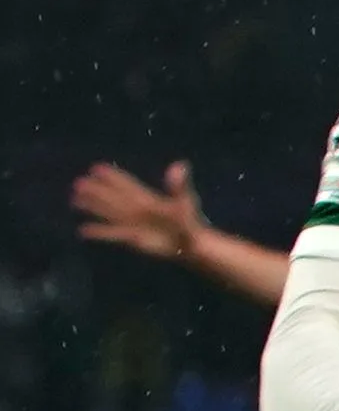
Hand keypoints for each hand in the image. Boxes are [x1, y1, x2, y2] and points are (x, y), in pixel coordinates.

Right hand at [72, 159, 203, 262]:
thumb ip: (178, 185)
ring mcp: (132, 224)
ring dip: (92, 206)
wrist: (191, 245)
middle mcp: (136, 210)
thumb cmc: (189, 222)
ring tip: (75, 199)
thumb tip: (180, 165)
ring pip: (108, 213)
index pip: (126, 185)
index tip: (97, 167)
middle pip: (112, 198)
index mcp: (147, 199)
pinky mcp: (132, 239)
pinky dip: (98, 232)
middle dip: (96, 190)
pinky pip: (111, 234)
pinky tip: (83, 229)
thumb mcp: (185, 201)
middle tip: (78, 182)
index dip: (113, 177)